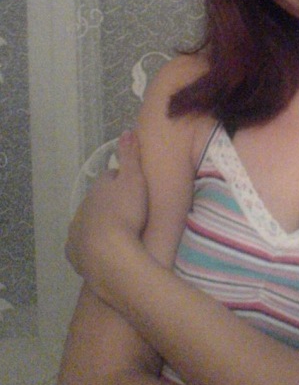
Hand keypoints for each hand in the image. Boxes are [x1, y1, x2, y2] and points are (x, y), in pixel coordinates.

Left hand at [66, 131, 148, 283]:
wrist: (109, 254)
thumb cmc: (126, 213)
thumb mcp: (135, 179)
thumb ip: (130, 156)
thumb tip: (125, 131)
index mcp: (99, 187)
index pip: (111, 177)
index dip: (124, 182)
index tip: (136, 191)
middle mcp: (84, 205)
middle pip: (99, 200)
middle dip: (111, 204)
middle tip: (131, 214)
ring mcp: (77, 229)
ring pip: (90, 222)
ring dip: (102, 224)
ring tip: (120, 234)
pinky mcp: (75, 252)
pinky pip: (84, 245)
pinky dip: (92, 245)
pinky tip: (105, 251)